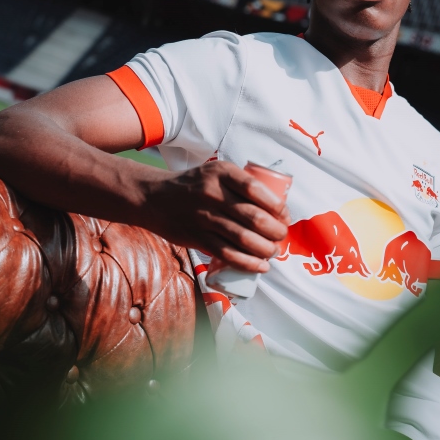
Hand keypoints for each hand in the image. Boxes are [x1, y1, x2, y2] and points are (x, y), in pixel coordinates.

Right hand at [142, 162, 288, 271]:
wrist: (155, 197)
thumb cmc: (195, 185)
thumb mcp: (216, 173)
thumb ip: (240, 184)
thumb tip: (276, 208)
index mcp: (222, 173)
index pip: (255, 189)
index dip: (277, 206)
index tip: (285, 216)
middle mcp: (213, 193)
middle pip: (253, 217)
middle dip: (275, 231)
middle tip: (281, 236)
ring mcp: (204, 217)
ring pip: (243, 238)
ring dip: (265, 249)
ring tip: (273, 251)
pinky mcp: (196, 237)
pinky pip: (227, 254)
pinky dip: (248, 263)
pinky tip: (261, 266)